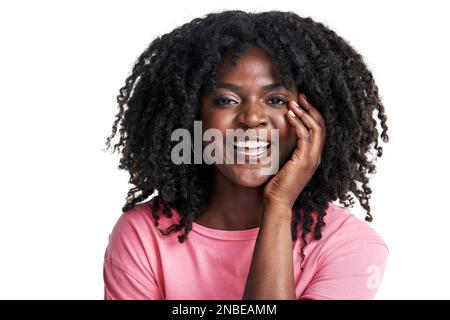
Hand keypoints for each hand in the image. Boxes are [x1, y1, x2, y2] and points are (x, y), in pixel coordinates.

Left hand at [263, 93, 325, 211]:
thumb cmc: (276, 185)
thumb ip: (286, 150)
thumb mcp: (284, 163)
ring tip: (294, 102)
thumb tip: (276, 135)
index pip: (319, 130)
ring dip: (305, 113)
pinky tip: (289, 115)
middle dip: (311, 109)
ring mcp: (312, 159)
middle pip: (321, 126)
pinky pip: (305, 137)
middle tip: (301, 96)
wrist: (277, 202)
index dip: (312, 114)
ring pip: (316, 129)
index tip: (302, 102)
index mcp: (312, 156)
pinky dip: (299, 123)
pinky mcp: (304, 161)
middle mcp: (316, 157)